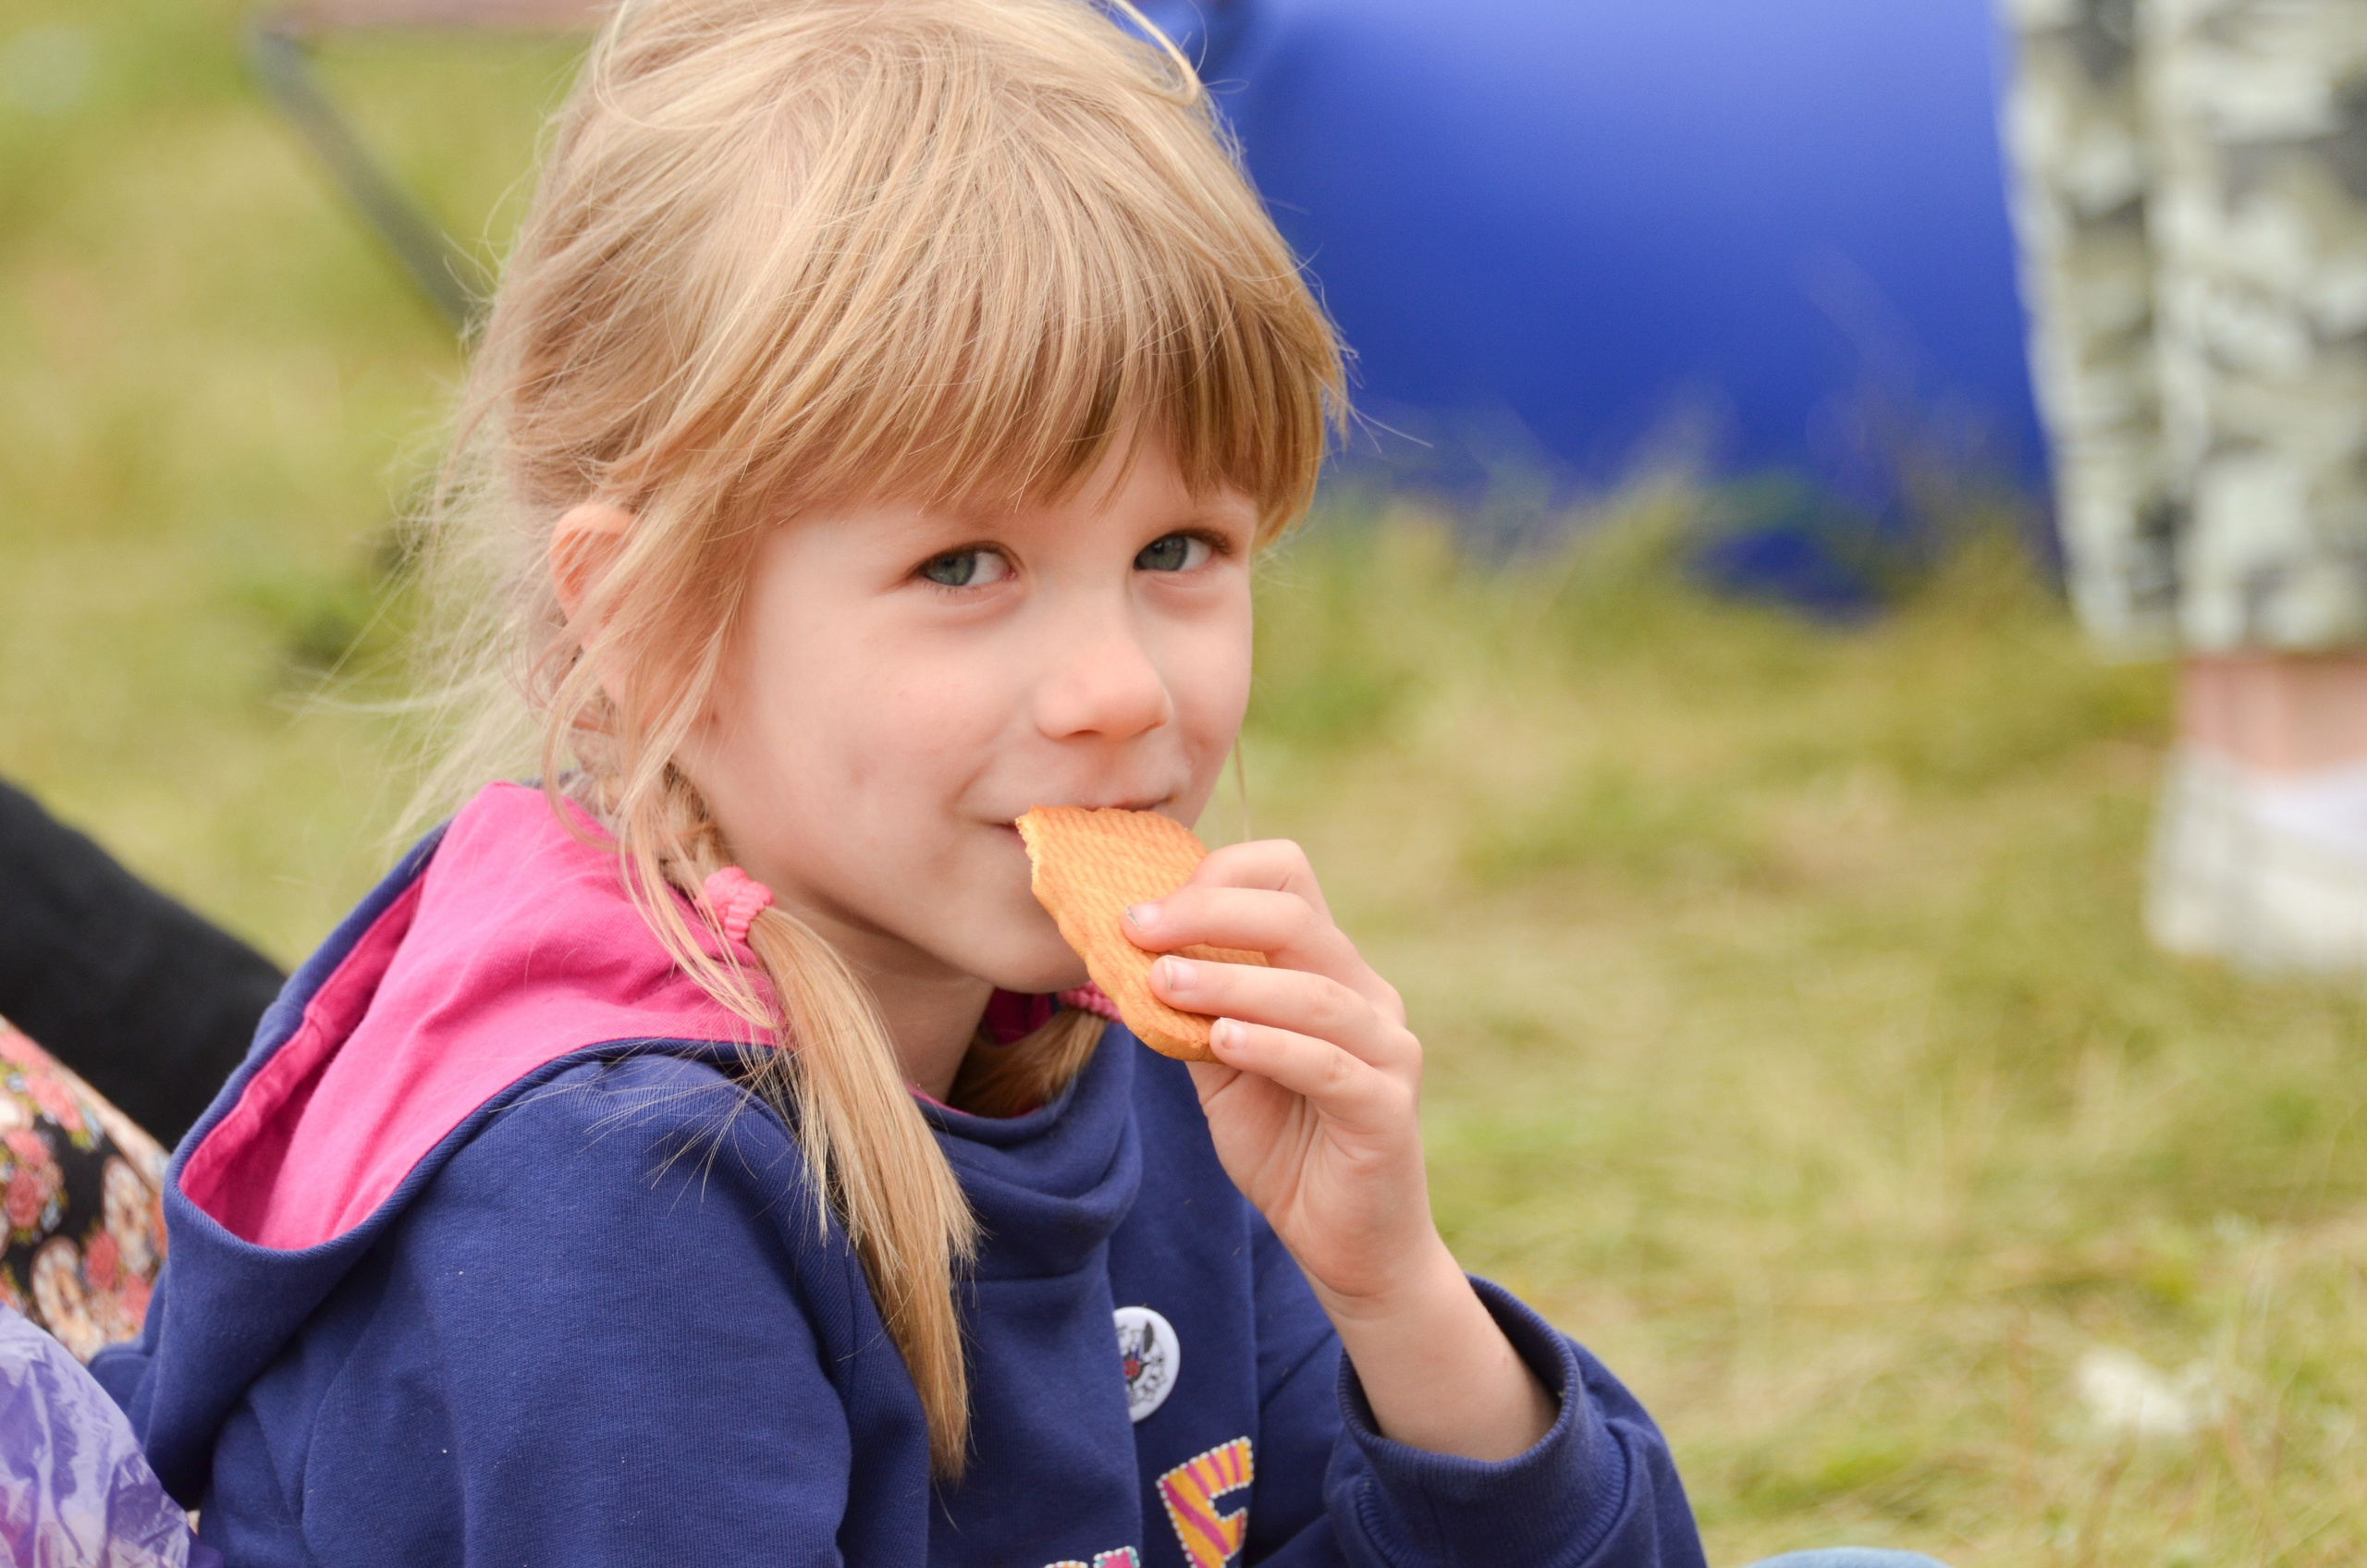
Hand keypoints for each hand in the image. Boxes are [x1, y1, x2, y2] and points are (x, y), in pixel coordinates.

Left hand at [1127, 840, 1554, 1459]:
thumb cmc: (1286, 1147)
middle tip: (1137, 928)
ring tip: (1164, 981)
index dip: (1218, 877)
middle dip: (1209, 913)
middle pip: (1297, 917)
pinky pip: (1329, 1064)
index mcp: (1329, 970)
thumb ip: (1189, 1011)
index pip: (1288, 879)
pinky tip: (1219, 1039)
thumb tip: (1122, 955)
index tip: (1146, 907)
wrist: (1350, 1246)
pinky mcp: (1386, 1109)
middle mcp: (1366, 996)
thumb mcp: (1220, 1068)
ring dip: (1231, 979)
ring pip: (1313, 990)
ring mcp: (1386, 1050)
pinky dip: (1271, 1044)